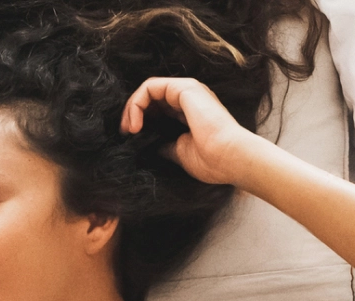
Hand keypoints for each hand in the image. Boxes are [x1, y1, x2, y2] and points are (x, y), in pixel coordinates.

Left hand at [120, 76, 259, 185]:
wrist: (229, 158)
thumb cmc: (212, 160)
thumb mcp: (180, 153)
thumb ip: (165, 145)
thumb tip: (152, 146)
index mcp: (189, 112)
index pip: (157, 108)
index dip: (140, 119)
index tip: (131, 139)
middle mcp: (188, 98)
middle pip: (150, 97)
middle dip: (132, 113)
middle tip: (125, 133)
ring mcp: (187, 90)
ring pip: (148, 90)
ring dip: (132, 108)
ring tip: (128, 129)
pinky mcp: (184, 88)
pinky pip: (150, 87)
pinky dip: (137, 103)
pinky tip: (135, 123)